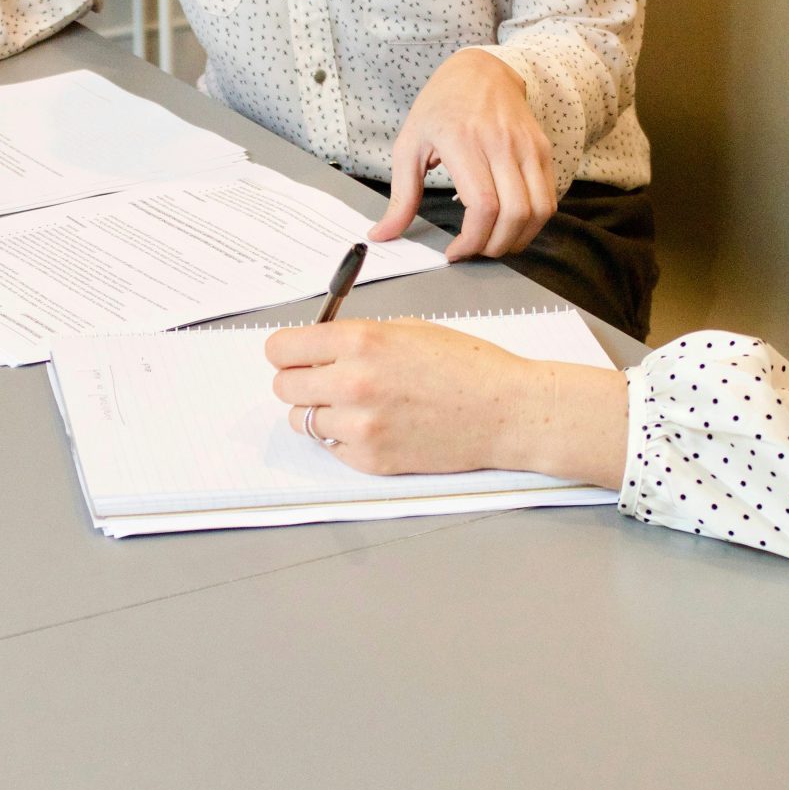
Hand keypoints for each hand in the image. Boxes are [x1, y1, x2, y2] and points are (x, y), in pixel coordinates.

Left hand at [265, 319, 627, 487]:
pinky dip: (344, 438)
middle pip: (283, 386)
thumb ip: (357, 337)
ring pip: (302, 421)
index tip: (294, 355)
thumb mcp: (408, 330)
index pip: (281, 348)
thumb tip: (317, 347)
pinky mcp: (370, 459)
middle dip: (299, 381)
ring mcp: (360, 426)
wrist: (507, 412)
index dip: (287, 351)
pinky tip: (377, 425)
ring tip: (355, 405)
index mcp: (360, 341)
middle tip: (324, 381)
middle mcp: (352, 382)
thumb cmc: (467, 366)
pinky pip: (332, 447)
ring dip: (319, 412)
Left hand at [372, 49, 556, 261]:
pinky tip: (510, 226)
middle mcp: (501, 143)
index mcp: (463, 141)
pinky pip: (548, 198)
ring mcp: (527, 146)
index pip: (483, 205)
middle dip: (494, 246)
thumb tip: (383, 235)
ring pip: (538, 210)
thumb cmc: (440, 107)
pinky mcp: (542, 149)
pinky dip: (532, 222)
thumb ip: (400, 196)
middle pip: (514, 214)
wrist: (480, 70)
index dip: (472, 240)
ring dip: (518, 239)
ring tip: (494, 242)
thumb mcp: (408, 145)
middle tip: (474, 251)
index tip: (455, 252)